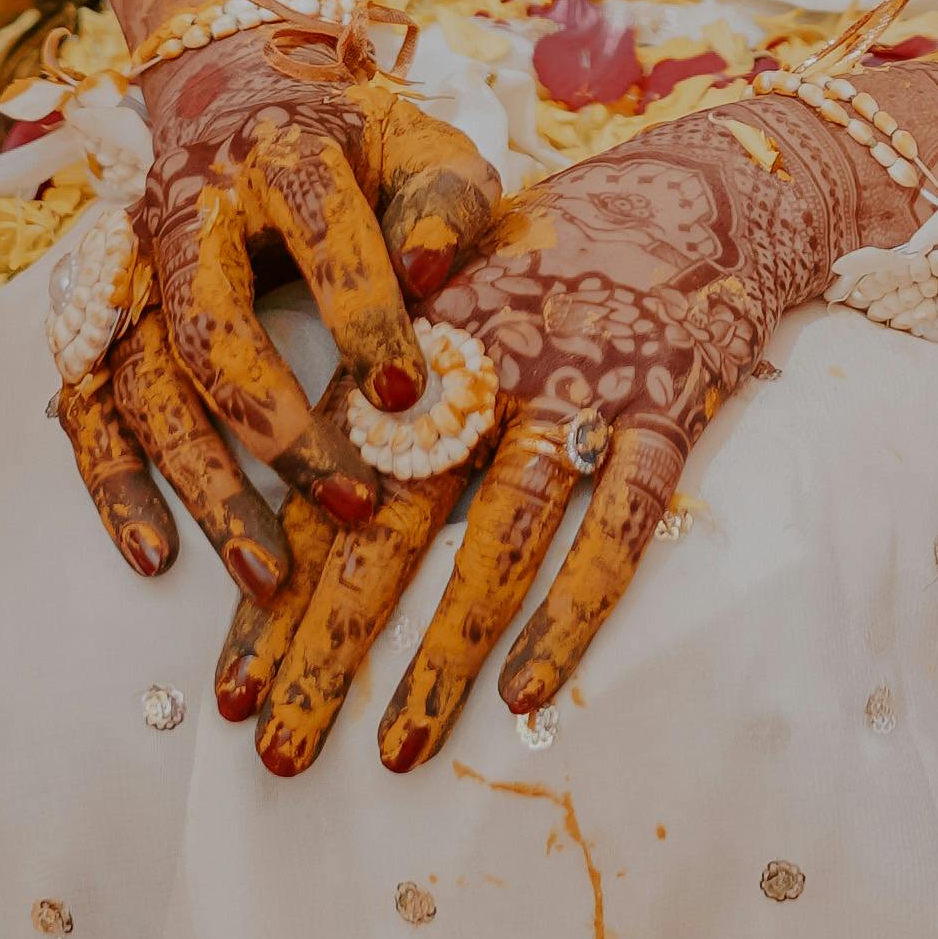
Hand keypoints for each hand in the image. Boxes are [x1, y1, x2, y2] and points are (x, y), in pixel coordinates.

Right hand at [54, 20, 502, 599]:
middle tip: (351, 502)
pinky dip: (113, 487)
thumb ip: (444, 203)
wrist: (236, 88)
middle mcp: (189, 213)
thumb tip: (432, 277)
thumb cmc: (353, 138)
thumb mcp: (419, 145)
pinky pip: (88, 409)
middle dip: (278, 428)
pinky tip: (155, 553)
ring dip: (200, 484)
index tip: (410, 394)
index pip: (321, 231)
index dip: (364, 313)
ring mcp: (133, 271)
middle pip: (211, 328)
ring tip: (265, 570)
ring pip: (144, 385)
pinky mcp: (102, 318)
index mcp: (281, 155)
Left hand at [221, 107, 865, 780]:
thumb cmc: (559, 252)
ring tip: (399, 752)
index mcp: (416, 349)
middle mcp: (483, 372)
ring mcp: (578, 393)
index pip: (323, 489)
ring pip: (496, 542)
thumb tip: (300, 509)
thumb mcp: (449, 293)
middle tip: (281, 750)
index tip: (233, 692)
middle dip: (329, 647)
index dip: (274, 593)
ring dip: (441, 654)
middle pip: (389, 528)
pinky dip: (573, 611)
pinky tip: (528, 692)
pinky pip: (617, 526)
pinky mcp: (666, 411)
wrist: (704, 186)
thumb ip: (378, 384)